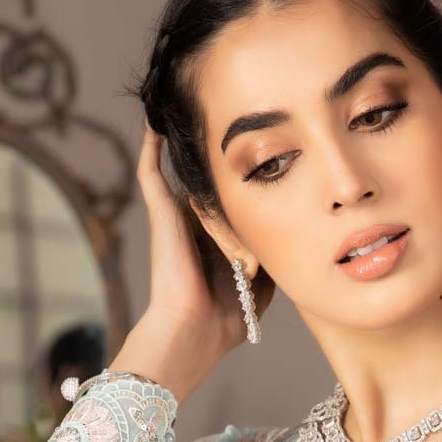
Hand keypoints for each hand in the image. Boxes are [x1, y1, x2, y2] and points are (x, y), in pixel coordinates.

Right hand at [122, 125, 272, 395]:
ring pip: (194, 178)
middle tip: (249, 134)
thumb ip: (269, 258)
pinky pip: (151, 173)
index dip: (247, 187)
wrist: (195, 329)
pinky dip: (151, 147)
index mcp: (216, 241)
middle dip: (226, 165)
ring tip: (205, 112)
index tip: (268, 155)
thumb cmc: (225, 319)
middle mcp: (195, 225)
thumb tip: (290, 238)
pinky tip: (155, 122)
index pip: (232, 203)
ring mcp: (176, 217)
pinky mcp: (162, 213)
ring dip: (203, 157)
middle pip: (215, 185)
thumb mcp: (260, 286)